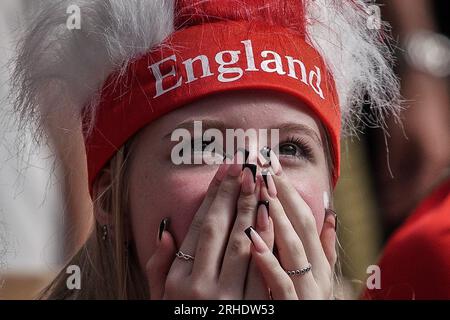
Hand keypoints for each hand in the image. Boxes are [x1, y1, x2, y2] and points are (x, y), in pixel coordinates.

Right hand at [145, 151, 273, 298]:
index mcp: (178, 280)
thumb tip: (165, 231)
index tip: (224, 170)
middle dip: (232, 192)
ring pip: (240, 242)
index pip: (197, 227)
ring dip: (250, 206)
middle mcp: (201, 286)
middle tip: (243, 162)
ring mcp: (228, 298)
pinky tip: (269, 213)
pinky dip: (266, 238)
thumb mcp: (160, 299)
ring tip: (259, 178)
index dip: (212, 196)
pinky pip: (261, 267)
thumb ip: (157, 268)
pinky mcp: (253, 308)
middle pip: (218, 228)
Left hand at [246, 150, 336, 298]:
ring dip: (277, 217)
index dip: (288, 191)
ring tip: (261, 189)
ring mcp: (303, 291)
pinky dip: (268, 260)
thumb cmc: (307, 302)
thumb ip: (325, 248)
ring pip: (291, 250)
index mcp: (318, 263)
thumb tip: (331, 214)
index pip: (303, 219)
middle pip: (297, 227)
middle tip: (262, 164)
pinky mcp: (290, 310)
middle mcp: (314, 274)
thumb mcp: (320, 277)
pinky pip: (280, 284)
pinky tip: (252, 237)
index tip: (271, 165)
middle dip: (279, 195)